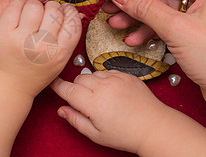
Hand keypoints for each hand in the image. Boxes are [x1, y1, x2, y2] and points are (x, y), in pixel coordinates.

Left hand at [0, 0, 81, 96]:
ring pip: (34, 5)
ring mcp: (21, 39)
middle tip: (46, 14)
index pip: (72, 21)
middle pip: (54, 10)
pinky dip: (19, 4)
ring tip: (32, 14)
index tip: (65, 11)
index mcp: (58, 54)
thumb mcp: (59, 59)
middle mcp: (41, 46)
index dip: (69, 11)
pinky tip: (20, 13)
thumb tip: (75, 11)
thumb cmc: (35, 70)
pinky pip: (15, 5)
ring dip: (35, 5)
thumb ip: (69, 36)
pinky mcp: (3, 32)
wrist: (8, 84)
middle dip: (52, 7)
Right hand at [51, 70, 205, 155]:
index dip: (57, 86)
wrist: (153, 126)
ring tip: (99, 97)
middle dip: (76, 87)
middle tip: (82, 100)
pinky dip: (104, 78)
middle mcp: (103, 87)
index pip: (67, 89)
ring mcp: (116, 78)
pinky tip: (110, 90)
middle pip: (79, 78)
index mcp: (93, 103)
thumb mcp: (95, 134)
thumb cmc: (126, 134)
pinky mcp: (126, 74)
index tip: (52, 83)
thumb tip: (61, 110)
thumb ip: (75, 120)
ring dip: (91, 82)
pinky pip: (107, 70)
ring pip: (92, 73)